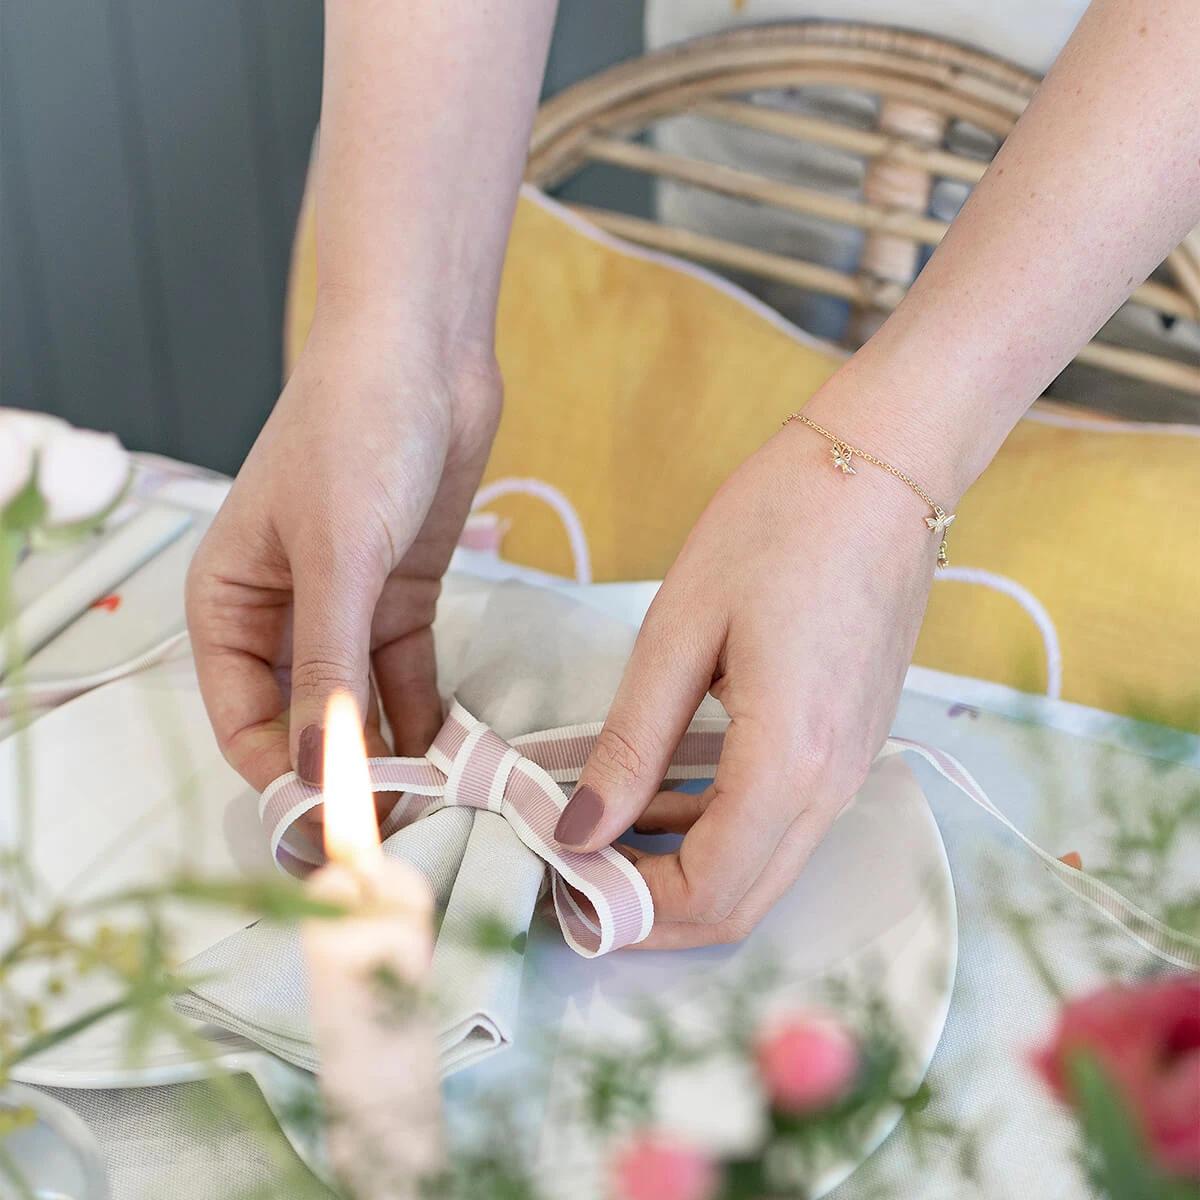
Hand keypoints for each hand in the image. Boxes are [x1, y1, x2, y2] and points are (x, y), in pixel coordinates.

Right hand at [186, 310, 500, 793]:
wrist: (423, 353)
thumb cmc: (354, 430)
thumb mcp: (335, 554)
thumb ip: (325, 664)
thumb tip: (317, 767)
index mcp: (227, 603)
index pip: (243, 722)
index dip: (285, 779)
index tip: (337, 827)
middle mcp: (280, 617)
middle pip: (302, 723)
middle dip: (344, 776)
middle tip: (395, 832)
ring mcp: (344, 610)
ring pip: (358, 707)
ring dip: (391, 754)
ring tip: (434, 806)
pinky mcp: (399, 598)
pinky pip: (405, 677)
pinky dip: (425, 715)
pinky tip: (454, 754)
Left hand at [554, 404, 944, 948]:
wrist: (881, 468)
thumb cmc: (777, 527)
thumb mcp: (681, 629)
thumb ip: (632, 743)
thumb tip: (579, 829)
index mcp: (789, 759)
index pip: (708, 890)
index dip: (628, 907)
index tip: (559, 877)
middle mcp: (833, 785)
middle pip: (742, 903)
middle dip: (651, 910)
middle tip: (573, 872)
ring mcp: (853, 769)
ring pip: (764, 871)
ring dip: (682, 873)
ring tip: (601, 832)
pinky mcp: (852, 745)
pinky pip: (781, 824)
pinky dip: (717, 832)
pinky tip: (662, 790)